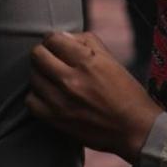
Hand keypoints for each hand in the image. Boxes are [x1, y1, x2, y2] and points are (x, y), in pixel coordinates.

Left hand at [26, 31, 162, 162]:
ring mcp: (61, 101)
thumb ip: (86, 41)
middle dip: (43, 53)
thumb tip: (62, 36)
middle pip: (37, 55)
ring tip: (52, 79)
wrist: (136, 129)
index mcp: (86, 62)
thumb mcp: (110, 59)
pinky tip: (48, 96)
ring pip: (33, 77)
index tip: (57, 45)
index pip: (52, 39)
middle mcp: (71, 80)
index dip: (53, 40)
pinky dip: (36, 97)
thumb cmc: (126, 92)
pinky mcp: (56, 120)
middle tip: (51, 59)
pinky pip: (31, 101)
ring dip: (40, 75)